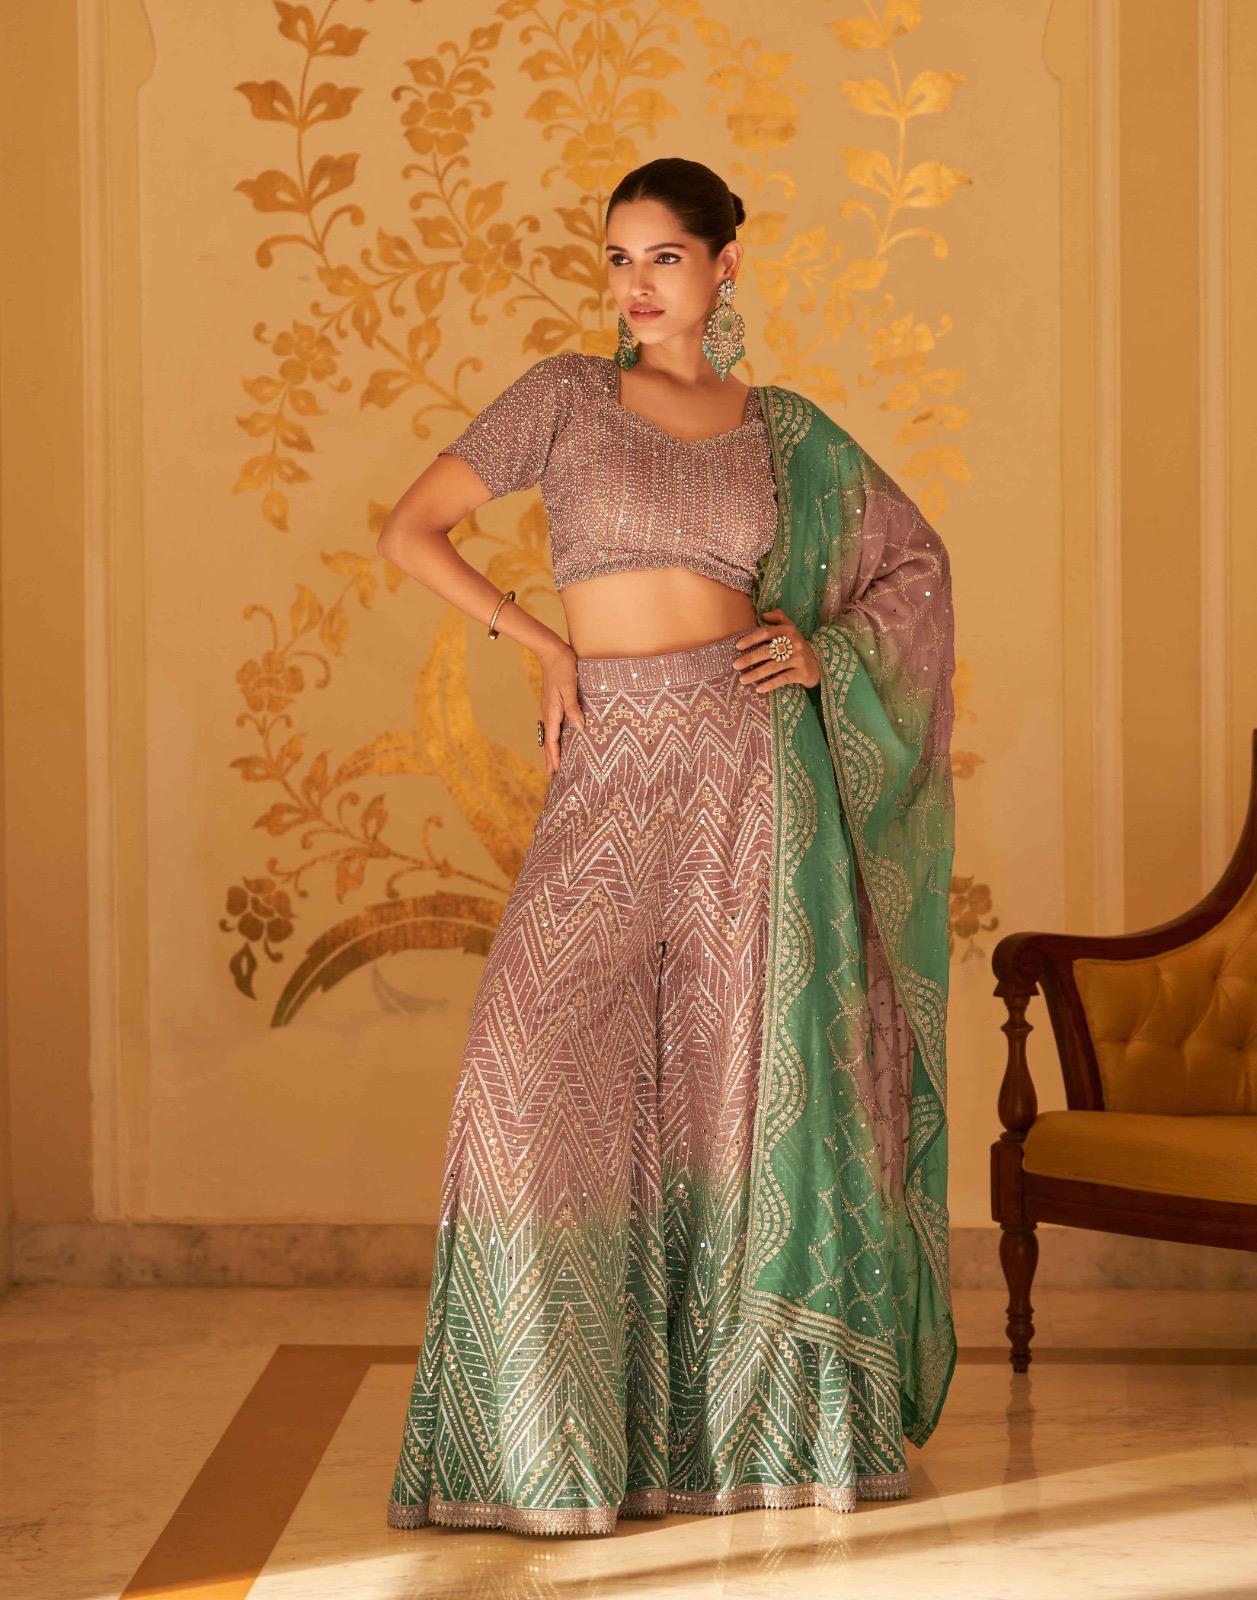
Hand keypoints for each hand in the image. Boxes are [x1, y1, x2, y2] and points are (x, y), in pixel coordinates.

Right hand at [537, 639, 585, 774]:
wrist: (551, 652)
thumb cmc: (563, 668)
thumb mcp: (570, 687)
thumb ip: (573, 708)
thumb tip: (579, 728)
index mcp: (552, 712)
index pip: (552, 740)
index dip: (554, 756)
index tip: (555, 771)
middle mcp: (548, 712)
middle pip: (548, 740)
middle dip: (550, 757)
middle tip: (552, 775)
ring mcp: (549, 708)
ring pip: (550, 734)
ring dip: (552, 749)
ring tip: (554, 761)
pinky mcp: (553, 703)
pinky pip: (553, 725)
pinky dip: (554, 737)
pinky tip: (559, 738)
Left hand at [733, 608, 820, 691]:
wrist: (819, 664)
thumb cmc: (797, 646)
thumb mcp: (791, 629)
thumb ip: (779, 618)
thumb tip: (763, 614)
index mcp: (789, 631)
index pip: (766, 632)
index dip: (751, 638)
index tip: (737, 646)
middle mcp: (794, 644)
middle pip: (767, 651)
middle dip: (749, 658)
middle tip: (735, 665)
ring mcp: (798, 659)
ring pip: (773, 667)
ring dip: (756, 674)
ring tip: (742, 679)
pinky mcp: (801, 673)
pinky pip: (782, 680)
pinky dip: (770, 684)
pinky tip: (759, 689)